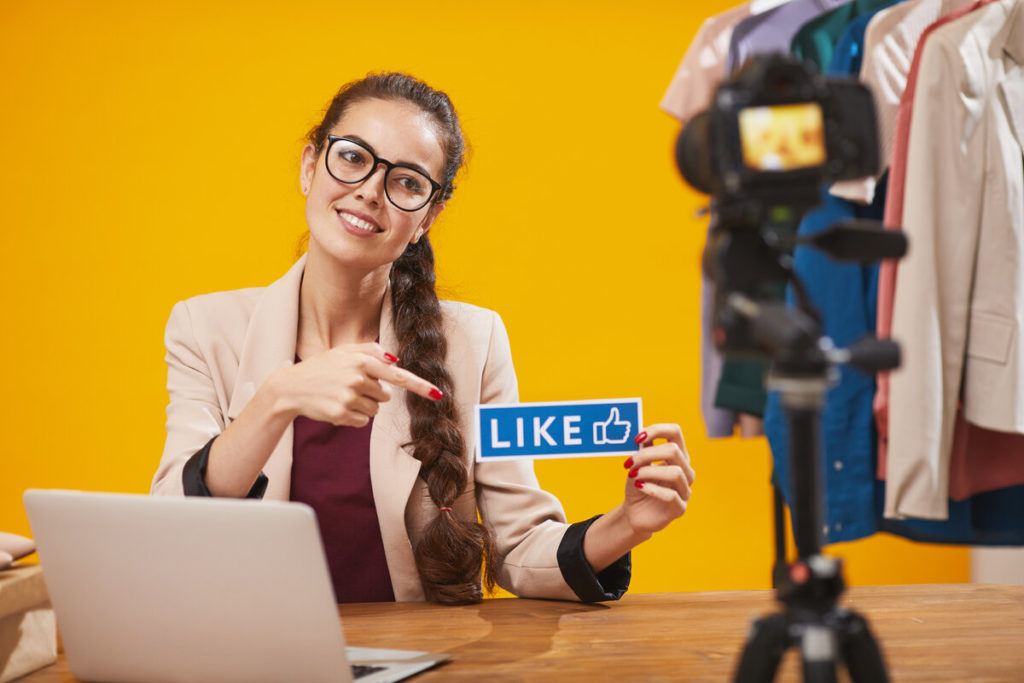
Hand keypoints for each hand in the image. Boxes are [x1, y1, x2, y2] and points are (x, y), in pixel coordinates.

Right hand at [272, 343, 440, 426]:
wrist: (291, 388)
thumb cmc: (322, 368)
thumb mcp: (344, 351)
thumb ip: (371, 351)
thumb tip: (395, 360)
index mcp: (361, 361)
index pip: (397, 376)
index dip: (420, 386)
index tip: (438, 394)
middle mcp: (357, 379)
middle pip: (385, 396)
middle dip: (372, 393)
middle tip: (349, 386)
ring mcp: (349, 398)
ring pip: (375, 410)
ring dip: (362, 405)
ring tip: (341, 396)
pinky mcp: (342, 414)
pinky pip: (363, 421)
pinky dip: (353, 417)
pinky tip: (337, 407)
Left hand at [622, 423, 694, 534]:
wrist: (634, 513)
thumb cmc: (638, 485)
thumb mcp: (638, 464)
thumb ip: (642, 448)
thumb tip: (640, 429)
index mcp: (677, 456)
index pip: (675, 432)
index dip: (657, 430)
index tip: (637, 438)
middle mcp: (686, 471)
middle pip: (674, 451)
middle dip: (647, 454)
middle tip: (629, 462)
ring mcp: (685, 490)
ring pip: (675, 472)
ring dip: (649, 471)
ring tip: (632, 476)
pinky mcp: (679, 508)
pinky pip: (671, 495)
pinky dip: (652, 489)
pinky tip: (639, 486)